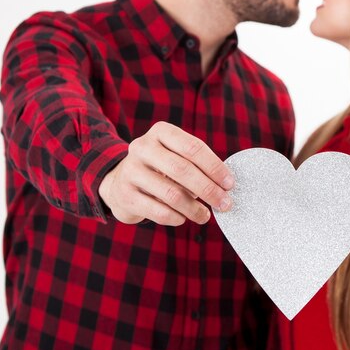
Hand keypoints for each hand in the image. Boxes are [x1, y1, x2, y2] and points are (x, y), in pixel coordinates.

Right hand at [98, 121, 234, 225]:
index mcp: (161, 132)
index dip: (214, 167)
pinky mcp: (125, 195)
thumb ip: (197, 164)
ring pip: (171, 194)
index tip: (230, 184)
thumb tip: (225, 185)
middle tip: (224, 204)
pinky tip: (183, 218)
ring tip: (206, 216)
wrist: (119, 182)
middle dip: (208, 189)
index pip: (193, 147)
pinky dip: (176, 217)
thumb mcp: (175, 155)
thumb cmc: (160, 167)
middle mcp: (142, 147)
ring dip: (194, 208)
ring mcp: (131, 171)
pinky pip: (158, 211)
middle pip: (183, 170)